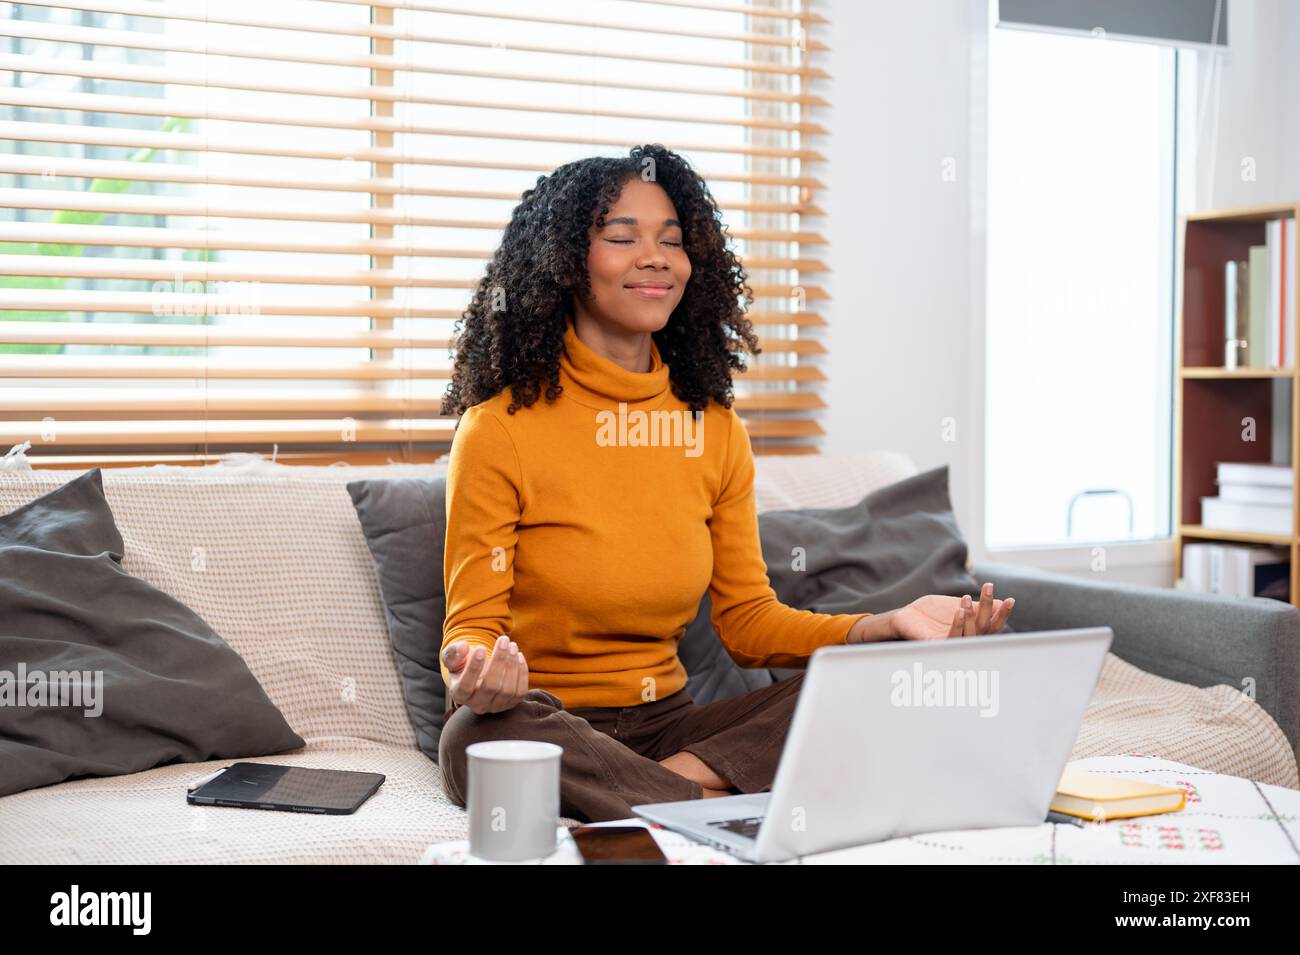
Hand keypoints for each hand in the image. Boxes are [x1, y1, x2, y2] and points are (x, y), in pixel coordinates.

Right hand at [442, 634, 528, 714]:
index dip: (473, 668)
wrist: (479, 672)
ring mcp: (496, 707)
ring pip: (508, 690)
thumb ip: (453, 652)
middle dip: (499, 661)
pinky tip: (518, 656)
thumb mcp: (452, 656)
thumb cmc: (463, 663)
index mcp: (459, 694)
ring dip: (512, 664)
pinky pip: (520, 692)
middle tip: (503, 640)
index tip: (480, 648)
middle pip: (490, 687)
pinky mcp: (511, 704)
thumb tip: (463, 647)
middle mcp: (478, 705)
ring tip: (512, 645)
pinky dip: (522, 673)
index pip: (465, 686)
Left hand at [890, 582, 1013, 639]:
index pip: (992, 625)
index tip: (1011, 599)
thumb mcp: (959, 605)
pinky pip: (952, 639)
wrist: (907, 615)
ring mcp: (952, 645)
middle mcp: (965, 640)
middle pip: (984, 628)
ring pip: (971, 634)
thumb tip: (1003, 602)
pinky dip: (958, 625)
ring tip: (965, 598)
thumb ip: (979, 606)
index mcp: (972, 631)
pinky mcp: (937, 646)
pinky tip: (960, 611)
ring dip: (972, 615)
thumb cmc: (932, 612)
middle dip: (988, 607)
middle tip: (989, 587)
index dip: (1002, 614)